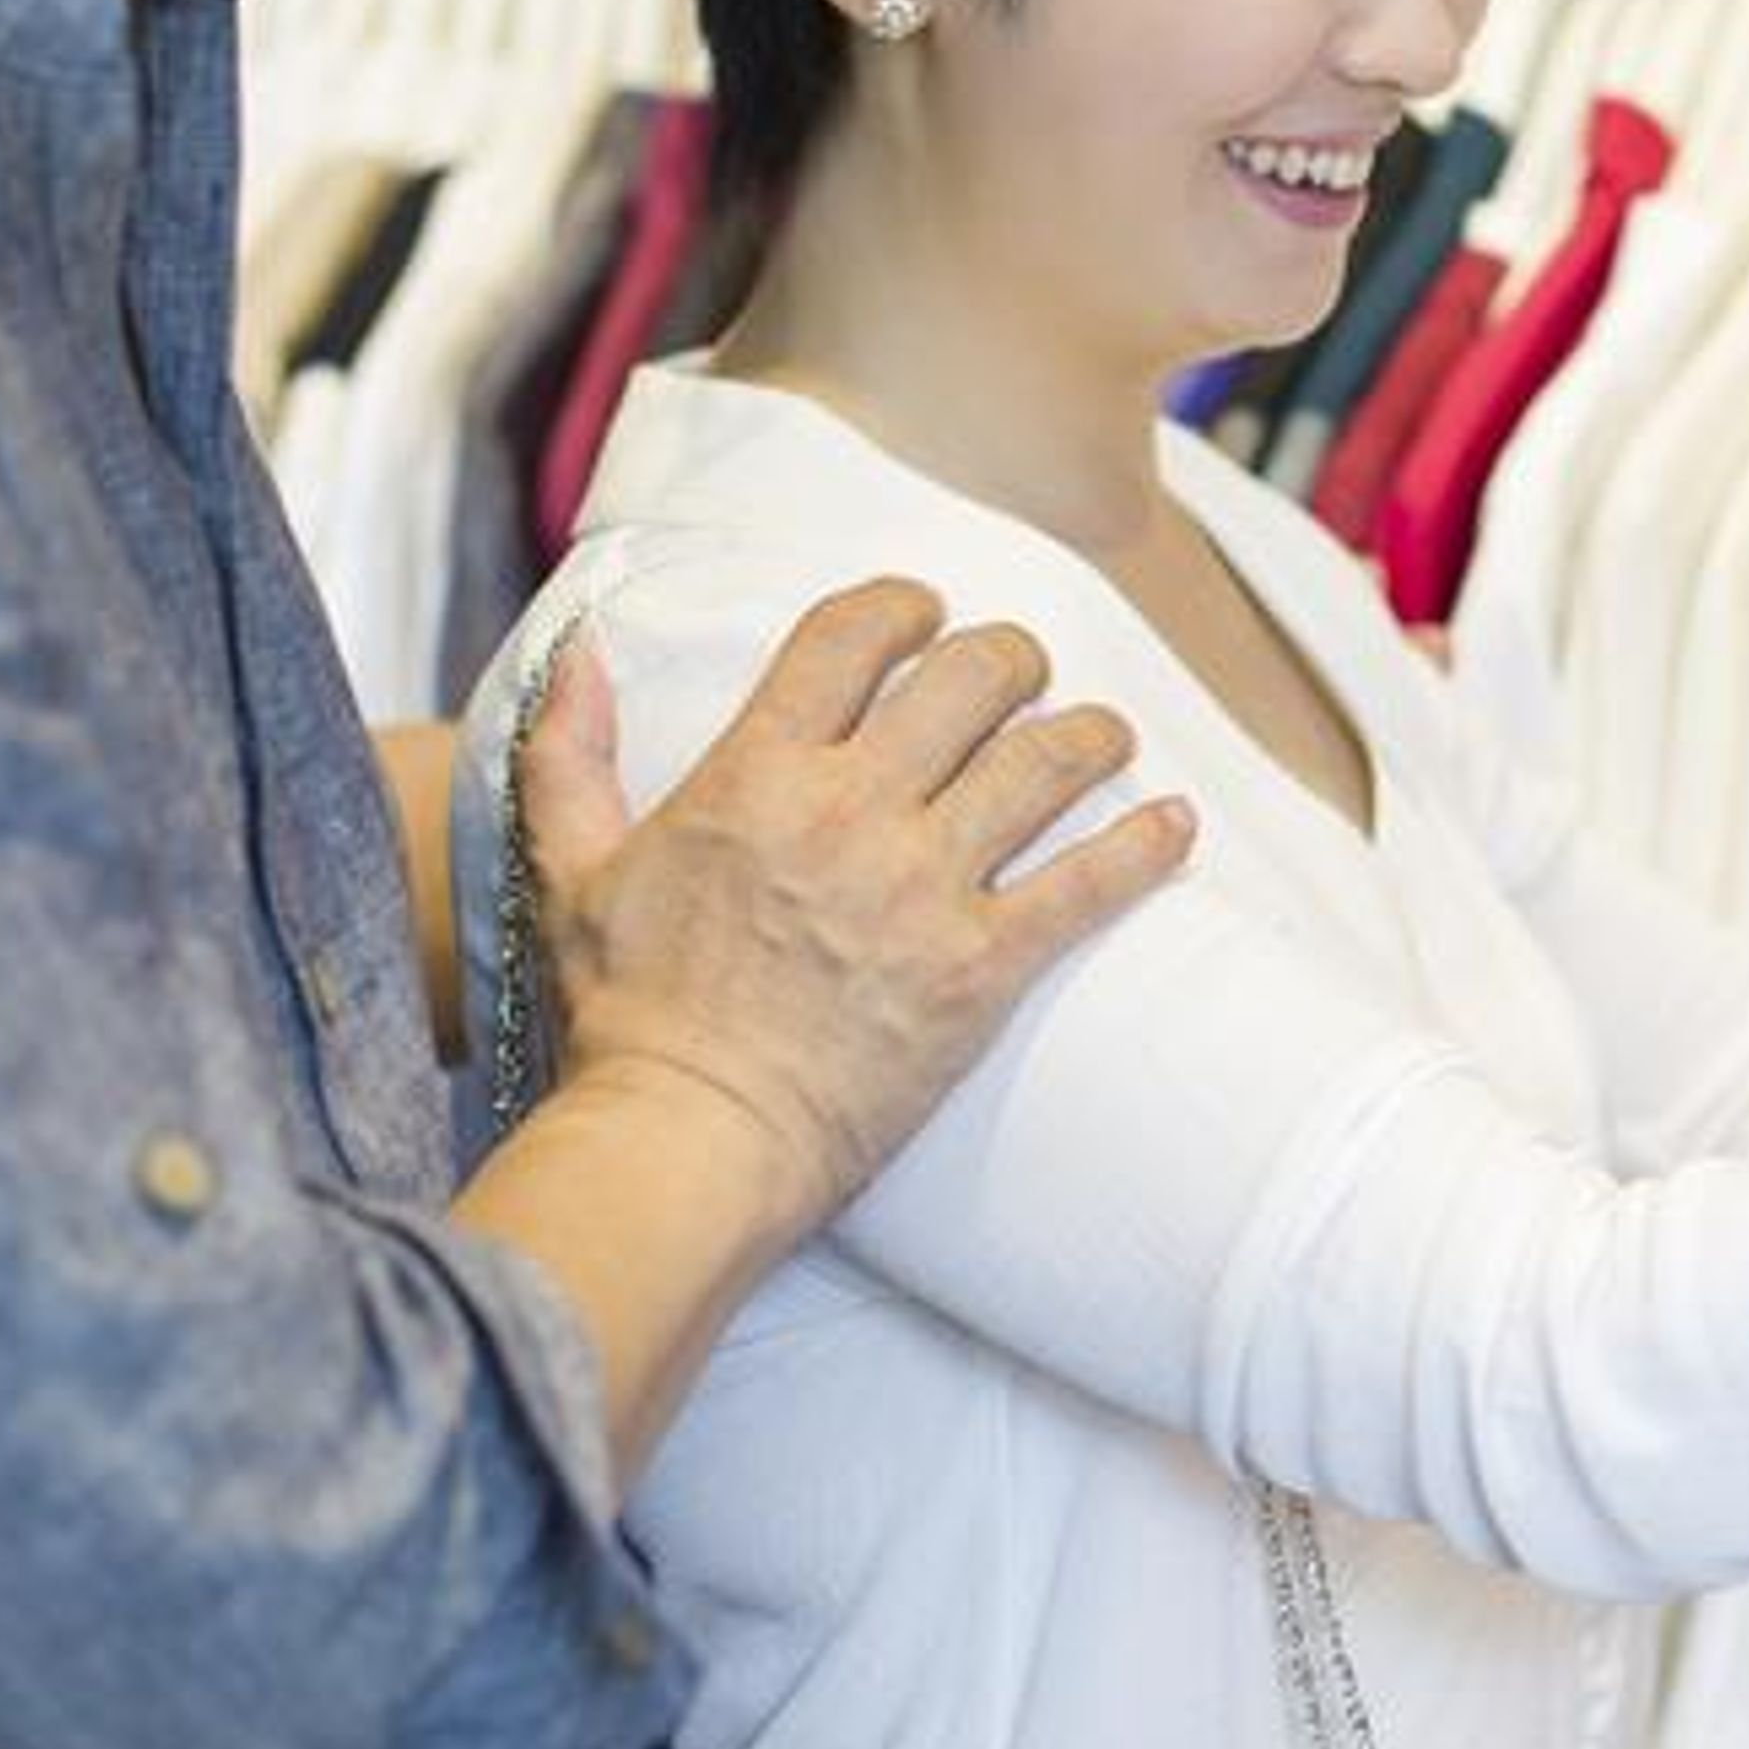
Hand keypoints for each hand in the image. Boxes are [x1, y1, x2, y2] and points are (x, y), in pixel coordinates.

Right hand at [514, 577, 1195, 1209]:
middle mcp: (850, 810)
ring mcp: (923, 887)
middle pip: (972, 678)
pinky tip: (1177, 824)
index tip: (926, 616)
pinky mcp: (982, 968)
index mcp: (756, 774)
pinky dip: (1145, 846)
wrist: (687, 1143)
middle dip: (1011, 659)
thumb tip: (581, 652)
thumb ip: (570, 752)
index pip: (853, 634)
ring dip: (1090, 734)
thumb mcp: (571, 870)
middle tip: (1022, 675)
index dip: (904, 606)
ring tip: (1104, 735)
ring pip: (1046, 761)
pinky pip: (1090, 884)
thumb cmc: (626, 1017)